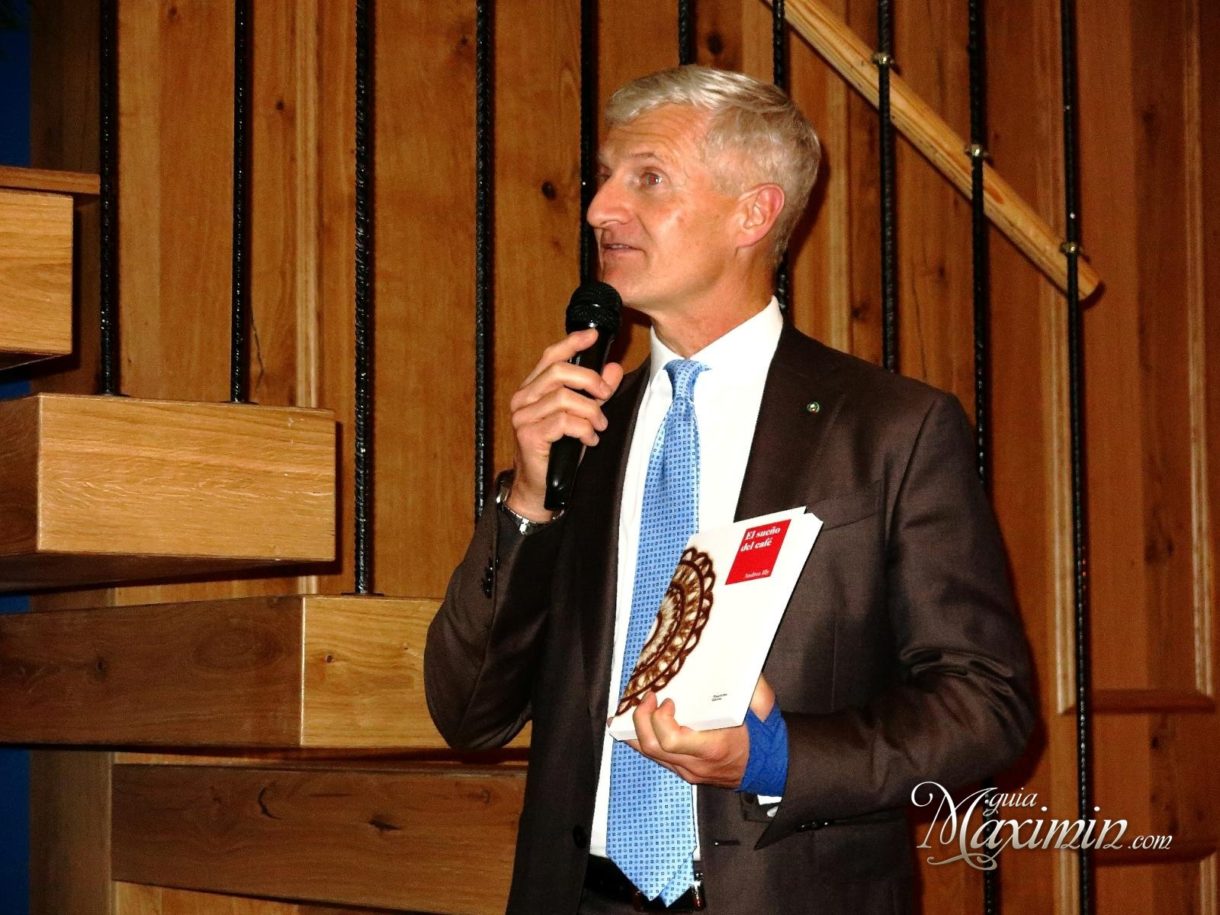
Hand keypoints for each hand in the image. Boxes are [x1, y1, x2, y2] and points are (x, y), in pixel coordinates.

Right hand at [507, 329, 623, 520]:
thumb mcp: (583, 417)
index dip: (572, 343)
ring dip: (590, 411)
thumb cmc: (558, 452)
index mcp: (533, 389)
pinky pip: (563, 422)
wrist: (541, 488)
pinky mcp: (529, 435)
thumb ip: (596, 393)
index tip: (593, 336)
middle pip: (559, 372)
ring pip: (564, 397)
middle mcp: (523, 399)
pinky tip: (589, 440)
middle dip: (590, 381)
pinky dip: (583, 429)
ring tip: (599, 426)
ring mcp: (523, 417)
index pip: (551, 356)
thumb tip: (613, 368)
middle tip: (606, 395)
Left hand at [627, 676, 775, 787]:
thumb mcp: (762, 706)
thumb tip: (739, 657)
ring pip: (649, 754)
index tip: (667, 701)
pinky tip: (636, 722)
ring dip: (637, 728)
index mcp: (714, 747)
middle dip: (641, 719)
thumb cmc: (764, 735)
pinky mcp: (683, 770)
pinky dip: (643, 736)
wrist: (771, 765)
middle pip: (653, 747)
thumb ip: (750, 683)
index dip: (661, 719)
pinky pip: (655, 756)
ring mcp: (688, 770)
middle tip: (647, 698)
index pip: (672, 741)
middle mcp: (697, 763)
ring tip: (636, 706)